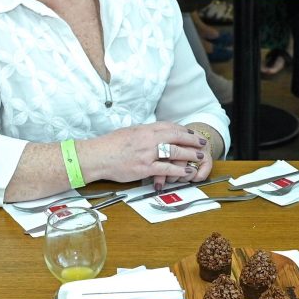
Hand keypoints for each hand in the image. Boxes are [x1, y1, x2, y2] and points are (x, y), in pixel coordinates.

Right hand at [84, 122, 206, 186]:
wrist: (96, 156)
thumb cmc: (109, 145)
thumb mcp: (128, 132)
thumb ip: (143, 133)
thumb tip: (153, 133)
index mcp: (144, 129)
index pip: (169, 126)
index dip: (182, 130)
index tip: (190, 133)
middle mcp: (148, 139)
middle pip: (176, 137)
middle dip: (192, 140)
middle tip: (202, 143)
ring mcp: (147, 153)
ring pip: (175, 152)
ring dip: (190, 154)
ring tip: (199, 157)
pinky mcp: (145, 168)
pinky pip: (167, 168)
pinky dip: (179, 170)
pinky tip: (188, 172)